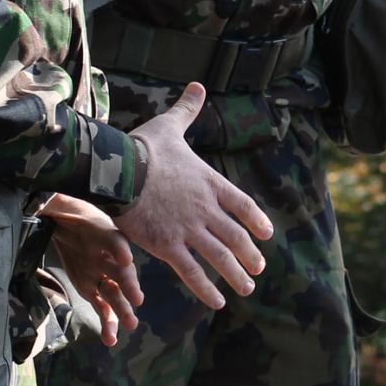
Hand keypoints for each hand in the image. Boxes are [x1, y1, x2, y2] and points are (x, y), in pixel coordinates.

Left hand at [36, 193, 140, 346]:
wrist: (63, 219)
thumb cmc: (66, 209)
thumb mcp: (61, 202)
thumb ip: (54, 203)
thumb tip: (45, 199)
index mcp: (104, 233)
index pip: (115, 242)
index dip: (118, 250)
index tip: (124, 260)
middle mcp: (107, 255)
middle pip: (120, 271)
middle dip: (129, 286)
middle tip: (137, 301)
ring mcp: (100, 272)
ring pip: (114, 293)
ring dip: (121, 309)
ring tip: (129, 326)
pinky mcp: (90, 285)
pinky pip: (101, 305)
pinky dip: (106, 320)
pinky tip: (110, 338)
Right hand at [116, 84, 274, 309]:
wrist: (119, 170)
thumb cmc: (143, 148)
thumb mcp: (171, 126)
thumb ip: (187, 109)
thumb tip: (197, 85)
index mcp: (210, 182)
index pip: (242, 205)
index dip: (255, 221)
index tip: (266, 234)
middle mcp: (205, 208)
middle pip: (236, 236)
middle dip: (249, 254)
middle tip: (259, 267)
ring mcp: (189, 229)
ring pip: (220, 256)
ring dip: (236, 273)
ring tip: (248, 287)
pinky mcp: (168, 246)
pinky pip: (192, 271)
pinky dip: (206, 287)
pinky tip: (218, 300)